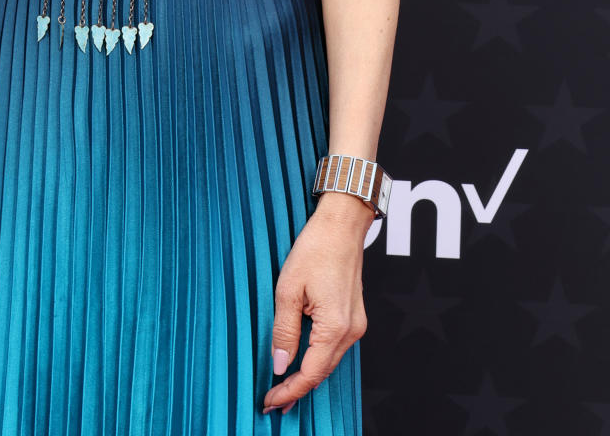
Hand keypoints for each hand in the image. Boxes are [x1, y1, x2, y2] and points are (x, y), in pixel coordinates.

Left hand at [261, 195, 372, 414]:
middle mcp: (351, 331)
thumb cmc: (316, 248)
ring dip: (308, 375)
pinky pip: (335, 347)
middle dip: (297, 389)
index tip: (270, 401)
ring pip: (329, 361)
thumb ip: (284, 330)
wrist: (342, 225)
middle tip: (273, 401)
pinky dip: (317, 358)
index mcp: (335, 326)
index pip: (311, 373)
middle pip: (322, 372)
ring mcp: (356, 324)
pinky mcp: (354, 316)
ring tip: (284, 387)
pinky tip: (302, 361)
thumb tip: (281, 364)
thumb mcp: (288, 289)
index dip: (289, 391)